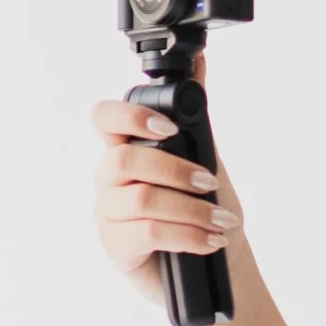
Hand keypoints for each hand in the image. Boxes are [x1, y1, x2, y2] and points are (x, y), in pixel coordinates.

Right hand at [88, 66, 242, 300]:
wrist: (216, 261)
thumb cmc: (204, 209)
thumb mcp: (205, 159)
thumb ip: (196, 117)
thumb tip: (199, 64)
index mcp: (127, 150)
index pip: (104, 118)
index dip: (130, 117)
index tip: (167, 127)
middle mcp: (110, 179)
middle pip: (126, 159)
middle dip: (175, 169)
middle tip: (210, 182)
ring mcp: (109, 213)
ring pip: (141, 199)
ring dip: (190, 209)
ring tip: (220, 220)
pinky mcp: (117, 246)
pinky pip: (149, 233)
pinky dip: (188, 235)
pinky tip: (209, 240)